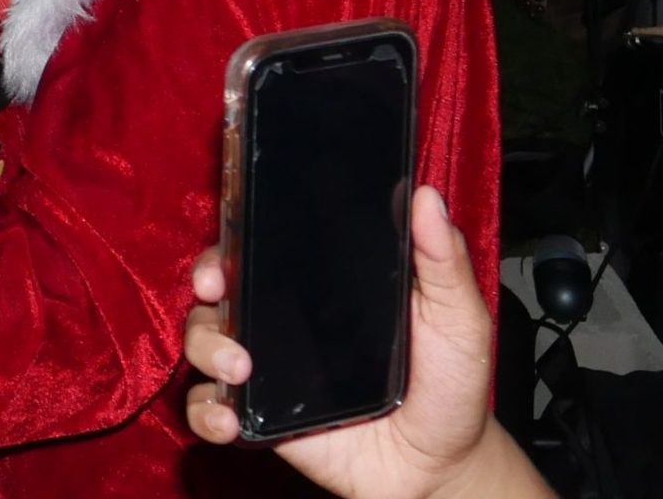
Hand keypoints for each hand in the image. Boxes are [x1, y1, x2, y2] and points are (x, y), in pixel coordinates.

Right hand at [184, 185, 532, 498]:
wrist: (441, 465)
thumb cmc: (450, 384)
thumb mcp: (458, 317)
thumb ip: (443, 262)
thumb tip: (426, 196)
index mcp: (323, 284)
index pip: (265, 243)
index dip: (238, 230)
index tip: (233, 228)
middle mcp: (283, 319)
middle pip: (221, 283)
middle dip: (205, 277)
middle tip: (215, 289)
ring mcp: (267, 369)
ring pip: (204, 338)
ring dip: (206, 345)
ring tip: (239, 369)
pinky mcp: (259, 418)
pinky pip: (210, 409)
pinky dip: (207, 412)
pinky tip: (228, 419)